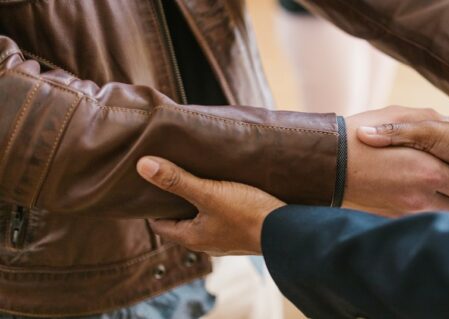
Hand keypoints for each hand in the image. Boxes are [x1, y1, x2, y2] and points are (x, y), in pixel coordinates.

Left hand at [136, 156, 283, 255]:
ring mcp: (226, 240)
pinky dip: (218, 206)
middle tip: (172, 176)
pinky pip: (222, 219)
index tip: (150, 185)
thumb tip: (142, 166)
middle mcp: (206, 243)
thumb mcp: (210, 193)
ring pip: (203, 219)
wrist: (288, 231)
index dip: (152, 205)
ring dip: (199, 203)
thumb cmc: (248, 214)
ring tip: (199, 178)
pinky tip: (227, 190)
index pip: (159, 224)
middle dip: (176, 202)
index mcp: (191, 238)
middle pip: (181, 221)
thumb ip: (177, 180)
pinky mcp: (243, 233)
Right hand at [343, 106, 448, 215]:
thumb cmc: (358, 136)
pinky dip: (426, 207)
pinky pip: (424, 219)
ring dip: (446, 199)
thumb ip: (430, 119)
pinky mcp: (393, 221)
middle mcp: (421, 197)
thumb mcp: (395, 115)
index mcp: (428, 171)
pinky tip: (412, 190)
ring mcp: (406, 214)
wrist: (322, 164)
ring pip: (447, 213)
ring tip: (430, 181)